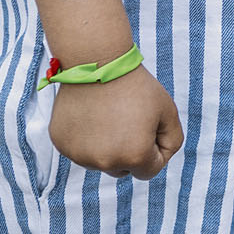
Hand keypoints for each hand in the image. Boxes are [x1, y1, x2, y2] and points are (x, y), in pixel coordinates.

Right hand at [48, 66, 184, 180]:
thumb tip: (155, 160)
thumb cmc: (136, 86)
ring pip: (100, 160)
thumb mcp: (168, 111)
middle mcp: (105, 163)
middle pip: (123, 169)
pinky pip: (80, 149)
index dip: (154, 148)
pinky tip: (90, 114)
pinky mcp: (62, 144)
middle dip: (130, 150)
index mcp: (135, 157)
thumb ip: (171, 141)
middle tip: (127, 119)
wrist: (97, 62)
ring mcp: (80, 155)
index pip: (150, 170)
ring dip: (107, 145)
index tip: (149, 126)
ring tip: (108, 114)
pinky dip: (86, 138)